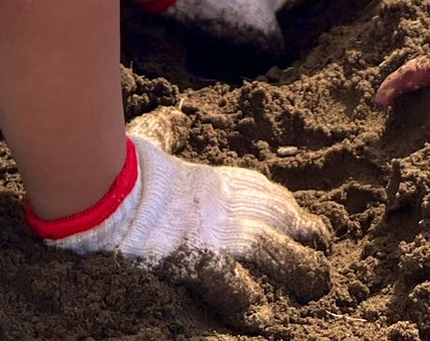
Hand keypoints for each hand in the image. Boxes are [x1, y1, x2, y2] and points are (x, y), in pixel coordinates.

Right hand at [42, 109, 330, 325]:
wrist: (106, 189)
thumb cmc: (124, 165)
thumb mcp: (152, 139)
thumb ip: (167, 129)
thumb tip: (174, 114)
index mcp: (212, 179)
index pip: (261, 191)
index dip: (286, 206)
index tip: (301, 218)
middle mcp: (222, 204)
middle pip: (278, 216)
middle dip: (305, 233)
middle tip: (323, 251)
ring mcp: (215, 232)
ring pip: (272, 248)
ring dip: (299, 267)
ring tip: (316, 284)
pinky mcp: (200, 259)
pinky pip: (235, 284)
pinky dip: (251, 302)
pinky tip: (263, 316)